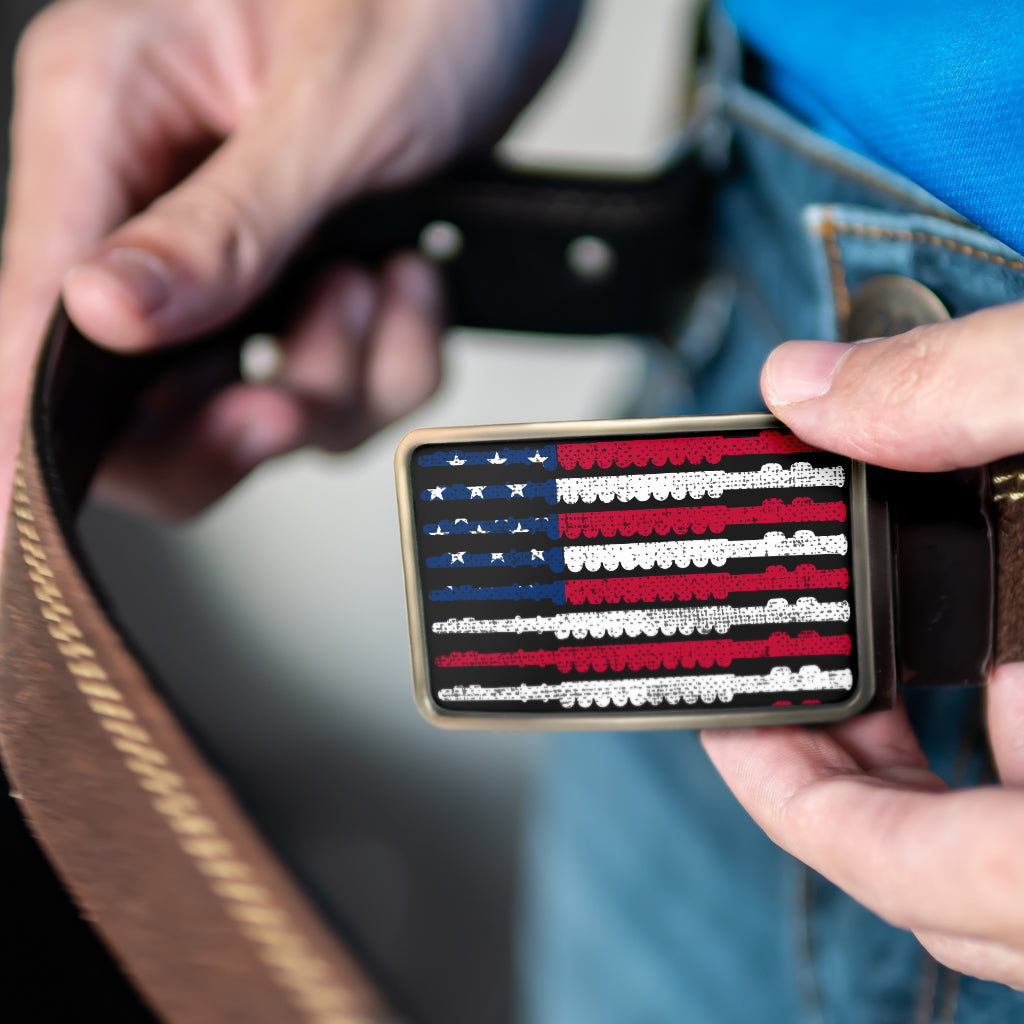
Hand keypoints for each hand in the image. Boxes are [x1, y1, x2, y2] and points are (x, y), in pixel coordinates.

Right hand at [0, 0, 577, 515]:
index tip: (17, 515)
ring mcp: (231, 249)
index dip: (26, 422)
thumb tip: (102, 316)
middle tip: (298, 400)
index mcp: (110, 114)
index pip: (33, 301)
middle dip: (242, 418)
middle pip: (140, 395)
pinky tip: (411, 283)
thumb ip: (224, 224)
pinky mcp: (299, 281)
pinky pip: (339, 382)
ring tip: (382, 283)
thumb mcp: (335, 104)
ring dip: (342, 376)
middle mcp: (153, 192)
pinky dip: (393, 360)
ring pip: (256, 403)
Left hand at [703, 302, 1023, 988]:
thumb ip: (972, 392)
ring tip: (852, 666)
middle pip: (947, 875)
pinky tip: (983, 657)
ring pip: (1002, 852)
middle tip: (771, 682)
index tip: (721, 723)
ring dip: (919, 762)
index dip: (802, 806)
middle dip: (846, 772)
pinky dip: (997, 745)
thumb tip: (812, 383)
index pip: (928, 873)